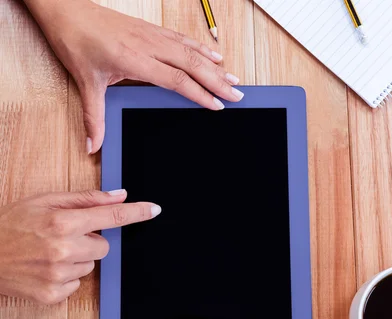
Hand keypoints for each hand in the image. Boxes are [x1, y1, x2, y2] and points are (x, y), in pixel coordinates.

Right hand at [0, 189, 159, 304]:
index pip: (111, 217)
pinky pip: (77, 284)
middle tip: (64, 237)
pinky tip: (45, 269)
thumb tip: (119, 196)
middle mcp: (63, 249)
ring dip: (78, 259)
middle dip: (91, 241)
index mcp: (62, 222)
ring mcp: (58, 275)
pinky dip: (66, 277)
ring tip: (49, 253)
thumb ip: (85, 199)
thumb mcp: (44, 202)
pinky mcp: (52, 295)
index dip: (136, 213)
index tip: (154, 210)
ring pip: (91, 266)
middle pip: (104, 246)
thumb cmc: (10, 225)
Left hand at [24, 0, 243, 153]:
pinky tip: (215, 56)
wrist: (67, 11)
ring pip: (192, 51)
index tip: (216, 105)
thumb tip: (93, 145)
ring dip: (215, 66)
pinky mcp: (152, 30)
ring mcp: (153, 36)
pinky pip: (184, 39)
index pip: (176, 80)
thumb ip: (93, 117)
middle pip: (192, 65)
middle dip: (218, 82)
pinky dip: (203, 49)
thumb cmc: (76, 42)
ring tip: (233, 79)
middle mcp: (149, 46)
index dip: (199, 94)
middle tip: (237, 95)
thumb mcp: (84, 83)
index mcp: (135, 61)